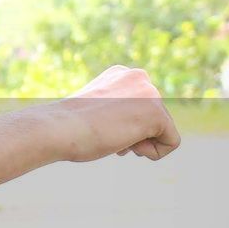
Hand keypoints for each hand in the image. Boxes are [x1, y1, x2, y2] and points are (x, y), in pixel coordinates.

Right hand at [51, 65, 180, 162]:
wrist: (57, 129)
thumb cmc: (67, 127)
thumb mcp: (94, 111)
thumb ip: (115, 111)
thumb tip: (134, 128)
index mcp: (122, 74)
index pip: (140, 109)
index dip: (123, 126)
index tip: (100, 126)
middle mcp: (140, 77)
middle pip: (153, 119)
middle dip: (133, 134)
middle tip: (106, 134)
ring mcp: (150, 93)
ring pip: (162, 131)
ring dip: (139, 143)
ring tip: (112, 137)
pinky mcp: (156, 113)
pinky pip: (171, 142)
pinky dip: (152, 153)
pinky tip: (126, 145)